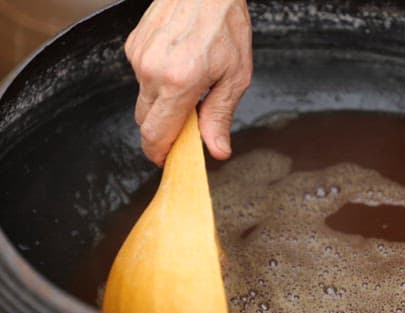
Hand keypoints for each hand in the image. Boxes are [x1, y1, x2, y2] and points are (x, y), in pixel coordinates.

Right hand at [125, 0, 251, 165]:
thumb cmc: (226, 24)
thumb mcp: (235, 76)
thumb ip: (220, 116)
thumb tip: (217, 150)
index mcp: (179, 82)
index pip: (156, 134)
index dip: (160, 153)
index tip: (167, 159)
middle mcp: (152, 71)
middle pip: (145, 121)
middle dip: (163, 131)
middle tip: (187, 126)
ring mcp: (138, 57)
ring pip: (143, 99)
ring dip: (162, 103)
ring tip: (189, 84)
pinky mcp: (133, 46)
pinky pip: (141, 77)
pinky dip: (157, 81)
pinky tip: (178, 65)